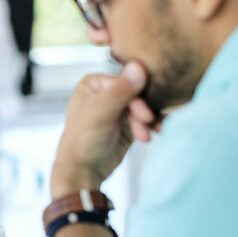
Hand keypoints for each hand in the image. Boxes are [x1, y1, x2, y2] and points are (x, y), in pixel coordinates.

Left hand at [50, 61, 154, 198]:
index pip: (125, 82)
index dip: (138, 98)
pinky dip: (151, 126)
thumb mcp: (101, 113)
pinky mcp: (126, 123)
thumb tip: (139, 65)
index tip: (146, 115)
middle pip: (137, 94)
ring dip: (149, 121)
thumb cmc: (83, 140)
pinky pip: (145, 119)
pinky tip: (154, 134)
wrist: (82, 171)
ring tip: (147, 137)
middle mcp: (105, 92)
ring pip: (143, 107)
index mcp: (94, 83)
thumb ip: (121, 91)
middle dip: (144, 113)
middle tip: (149, 127)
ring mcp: (117, 108)